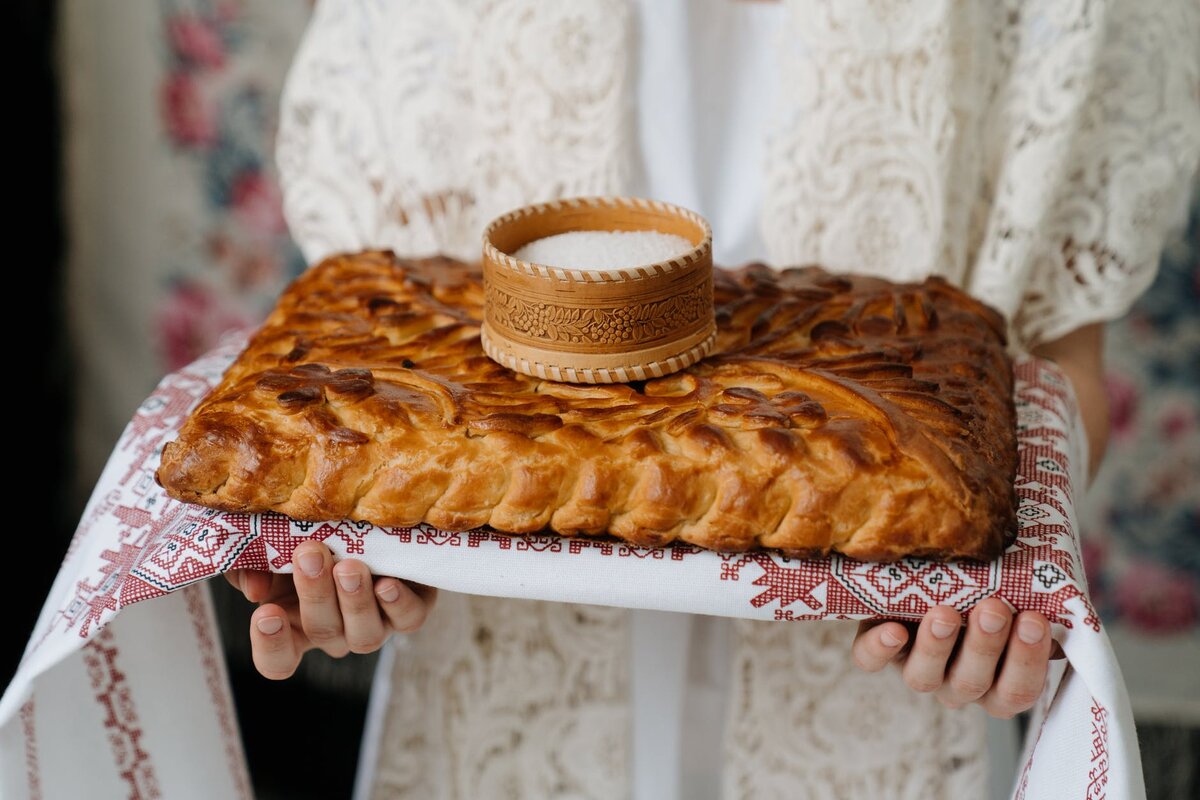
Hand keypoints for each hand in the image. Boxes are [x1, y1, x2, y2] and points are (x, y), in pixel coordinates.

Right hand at [225, 541, 436, 679]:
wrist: (374, 516)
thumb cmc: (314, 534)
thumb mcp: (272, 543)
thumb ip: (251, 565)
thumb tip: (255, 591)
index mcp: (297, 624)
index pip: (278, 661)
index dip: (271, 646)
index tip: (266, 614)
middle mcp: (337, 632)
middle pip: (322, 632)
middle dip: (314, 593)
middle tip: (308, 554)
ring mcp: (375, 625)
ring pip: (364, 635)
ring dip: (354, 601)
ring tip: (349, 567)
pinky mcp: (410, 609)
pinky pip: (407, 619)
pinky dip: (398, 604)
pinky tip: (387, 584)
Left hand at [851, 598, 1053, 717]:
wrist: (931, 570)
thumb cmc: (989, 586)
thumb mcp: (1016, 593)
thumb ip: (1036, 599)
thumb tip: (1060, 588)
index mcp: (999, 681)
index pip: (1018, 690)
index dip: (1027, 661)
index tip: (1034, 619)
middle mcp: (958, 683)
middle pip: (972, 683)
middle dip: (986, 645)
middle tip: (994, 609)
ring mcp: (916, 669)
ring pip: (924, 677)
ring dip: (937, 646)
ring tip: (945, 613)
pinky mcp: (876, 649)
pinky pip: (870, 660)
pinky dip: (879, 649)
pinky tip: (891, 630)